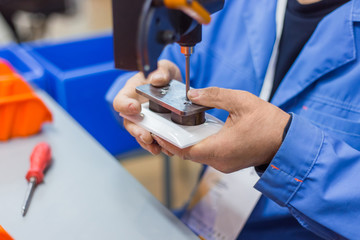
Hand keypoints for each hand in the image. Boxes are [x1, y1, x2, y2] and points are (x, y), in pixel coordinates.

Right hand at [113, 60, 181, 154]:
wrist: (174, 85)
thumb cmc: (163, 74)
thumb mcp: (164, 67)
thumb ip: (161, 71)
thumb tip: (157, 79)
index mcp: (131, 92)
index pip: (120, 101)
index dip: (125, 106)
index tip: (135, 108)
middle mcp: (135, 109)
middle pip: (130, 124)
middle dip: (137, 131)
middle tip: (147, 136)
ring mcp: (144, 120)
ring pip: (141, 135)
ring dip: (147, 143)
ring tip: (156, 148)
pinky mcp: (155, 128)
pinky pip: (153, 140)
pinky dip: (158, 146)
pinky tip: (166, 149)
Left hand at [152, 87, 289, 172]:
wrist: (287, 141)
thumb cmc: (268, 122)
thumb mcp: (241, 101)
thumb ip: (214, 96)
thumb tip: (192, 94)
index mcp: (219, 148)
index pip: (183, 150)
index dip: (168, 141)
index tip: (157, 131)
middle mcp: (218, 161)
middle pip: (187, 154)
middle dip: (173, 141)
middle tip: (163, 126)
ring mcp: (223, 165)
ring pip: (196, 155)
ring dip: (185, 142)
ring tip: (175, 126)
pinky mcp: (228, 163)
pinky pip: (207, 155)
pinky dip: (197, 144)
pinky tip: (195, 131)